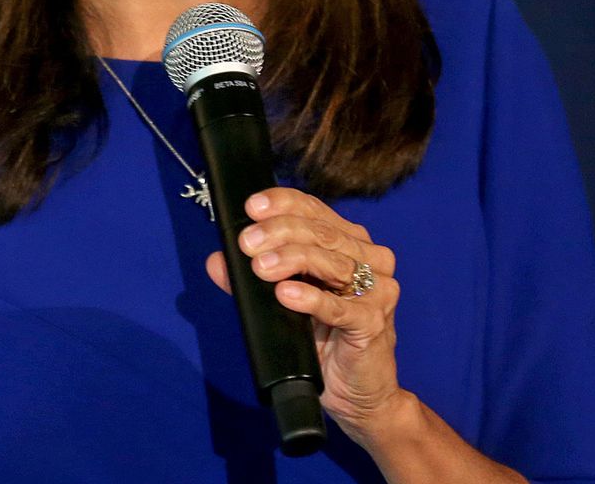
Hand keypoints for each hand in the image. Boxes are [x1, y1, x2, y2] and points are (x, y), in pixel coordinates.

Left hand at [205, 187, 404, 442]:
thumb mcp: (280, 303)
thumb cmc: (321, 339)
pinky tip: (287, 295)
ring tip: (260, 267)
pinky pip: (341, 307)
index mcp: (347, 243)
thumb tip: (217, 260)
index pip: (314, 210)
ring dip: (292, 260)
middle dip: (279, 233)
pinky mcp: (374, 322)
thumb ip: (249, 280)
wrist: (355, 391)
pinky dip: (312, 298)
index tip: (252, 207)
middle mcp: (369, 259)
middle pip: (321, 233)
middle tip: (246, 244)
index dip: (283, 204)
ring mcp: (377, 290)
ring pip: (332, 263)